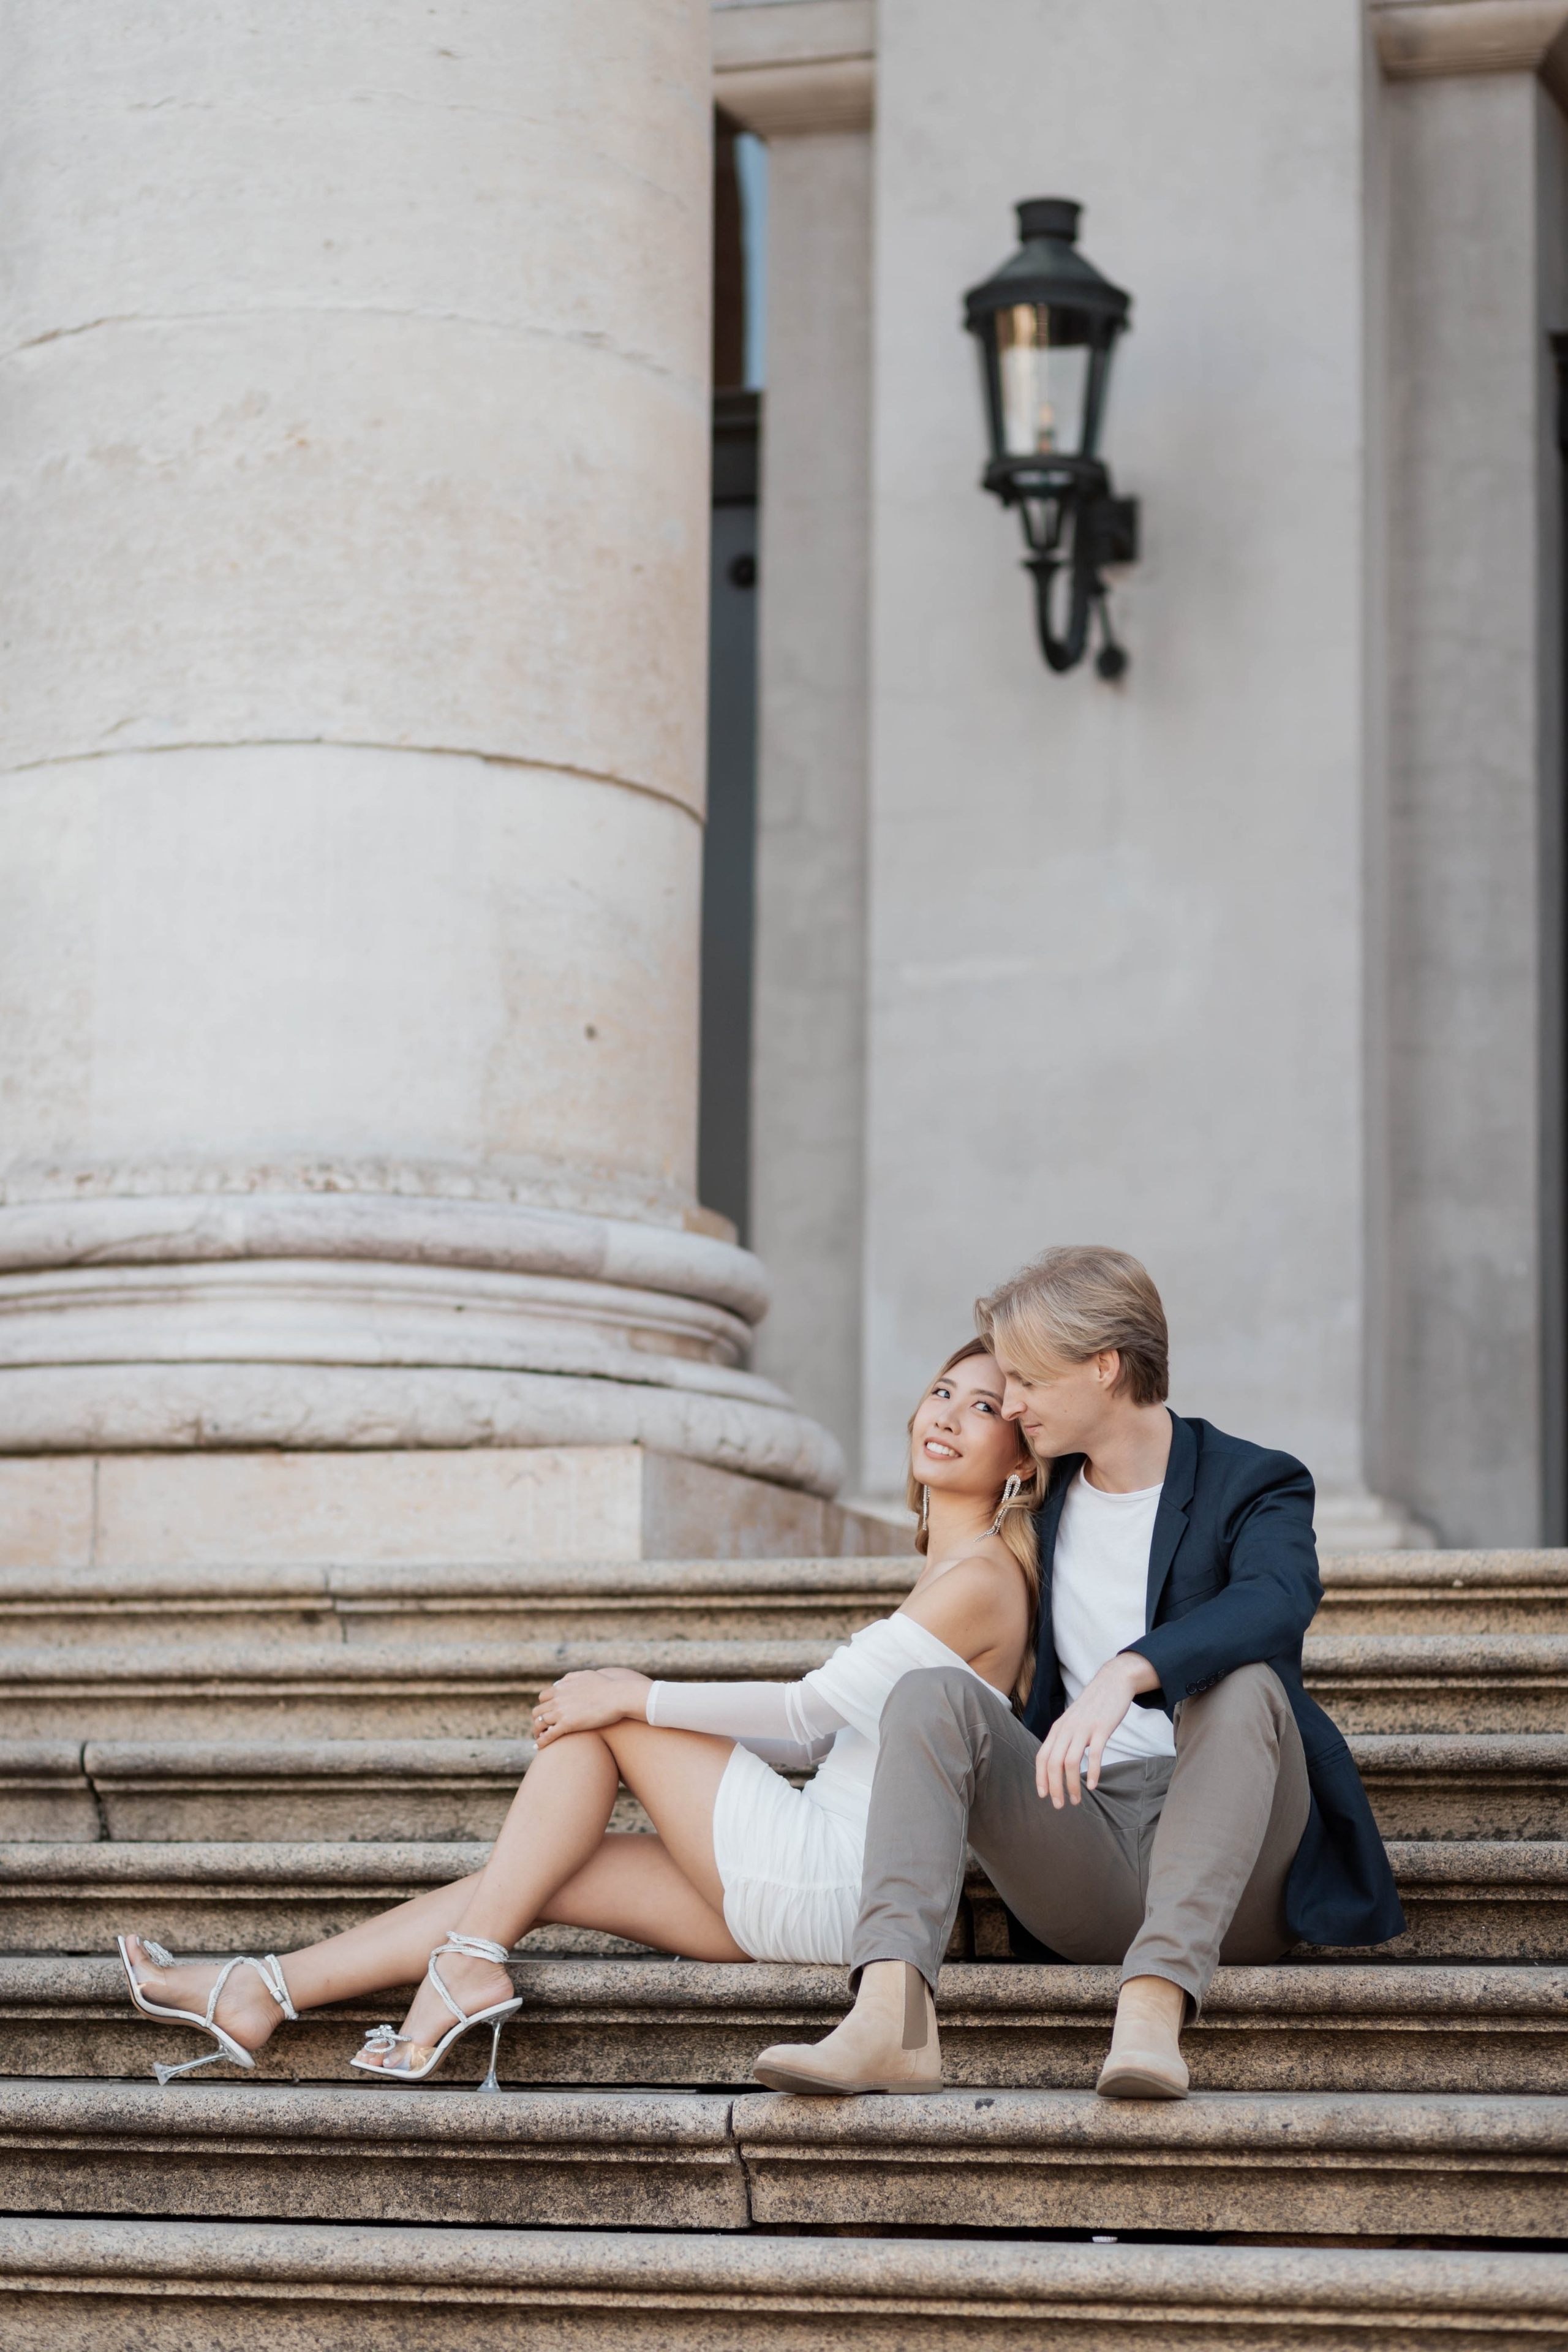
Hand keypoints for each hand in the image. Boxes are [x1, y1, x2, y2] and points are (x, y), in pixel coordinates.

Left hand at [531, 1668, 651, 1746]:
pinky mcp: (567, 1725)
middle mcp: (558, 1699)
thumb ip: (570, 1678)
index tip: (546, 1714)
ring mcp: (561, 1712)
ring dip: (537, 1732)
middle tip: (541, 1729)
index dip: (543, 1707)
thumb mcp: (585, 1675)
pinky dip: (541, 1742)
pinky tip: (539, 1748)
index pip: (543, 1698)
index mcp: (561, 1687)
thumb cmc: (606, 1686)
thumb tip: (558, 1684)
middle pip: (538, 1711)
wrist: (618, 1696)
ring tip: (539, 1739)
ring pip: (539, 1723)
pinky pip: (548, 1735)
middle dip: (537, 1720)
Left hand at [1035, 1652, 1160, 1807]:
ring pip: (1070, 1762)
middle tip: (1060, 1805)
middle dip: (1054, 1787)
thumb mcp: (1072, 1721)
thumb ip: (1064, 1738)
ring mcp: (1083, 1728)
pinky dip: (1092, 1772)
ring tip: (1077, 1800)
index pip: (1042, 1757)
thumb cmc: (1092, 1707)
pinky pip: (1094, 1754)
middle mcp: (1067, 1729)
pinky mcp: (1101, 1728)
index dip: (1040, 1778)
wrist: (1112, 1683)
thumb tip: (1057, 1763)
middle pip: (1053, 1763)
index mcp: (1057, 1729)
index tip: (1044, 1795)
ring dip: (1072, 1785)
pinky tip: (1093, 1786)